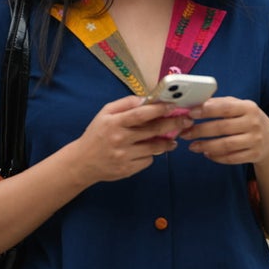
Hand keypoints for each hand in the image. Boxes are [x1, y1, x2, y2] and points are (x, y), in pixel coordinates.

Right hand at [73, 95, 193, 181]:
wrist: (82, 162)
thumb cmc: (96, 134)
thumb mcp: (105, 113)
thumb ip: (126, 104)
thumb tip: (147, 99)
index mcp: (114, 123)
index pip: (141, 114)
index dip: (160, 109)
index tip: (174, 106)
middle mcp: (120, 139)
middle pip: (153, 130)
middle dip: (173, 124)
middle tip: (186, 121)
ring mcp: (124, 156)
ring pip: (155, 148)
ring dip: (168, 143)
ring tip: (173, 140)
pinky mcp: (128, 169)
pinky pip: (148, 160)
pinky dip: (151, 155)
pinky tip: (149, 151)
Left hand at [186, 97, 268, 165]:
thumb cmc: (248, 119)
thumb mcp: (239, 106)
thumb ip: (220, 104)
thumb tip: (196, 104)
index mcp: (248, 107)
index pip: (224, 108)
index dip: (206, 110)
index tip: (190, 113)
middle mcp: (253, 123)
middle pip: (222, 128)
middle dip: (200, 131)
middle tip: (185, 133)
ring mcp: (255, 140)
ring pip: (225, 145)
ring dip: (205, 146)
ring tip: (192, 146)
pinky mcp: (254, 155)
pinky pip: (231, 158)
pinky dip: (216, 157)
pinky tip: (206, 153)